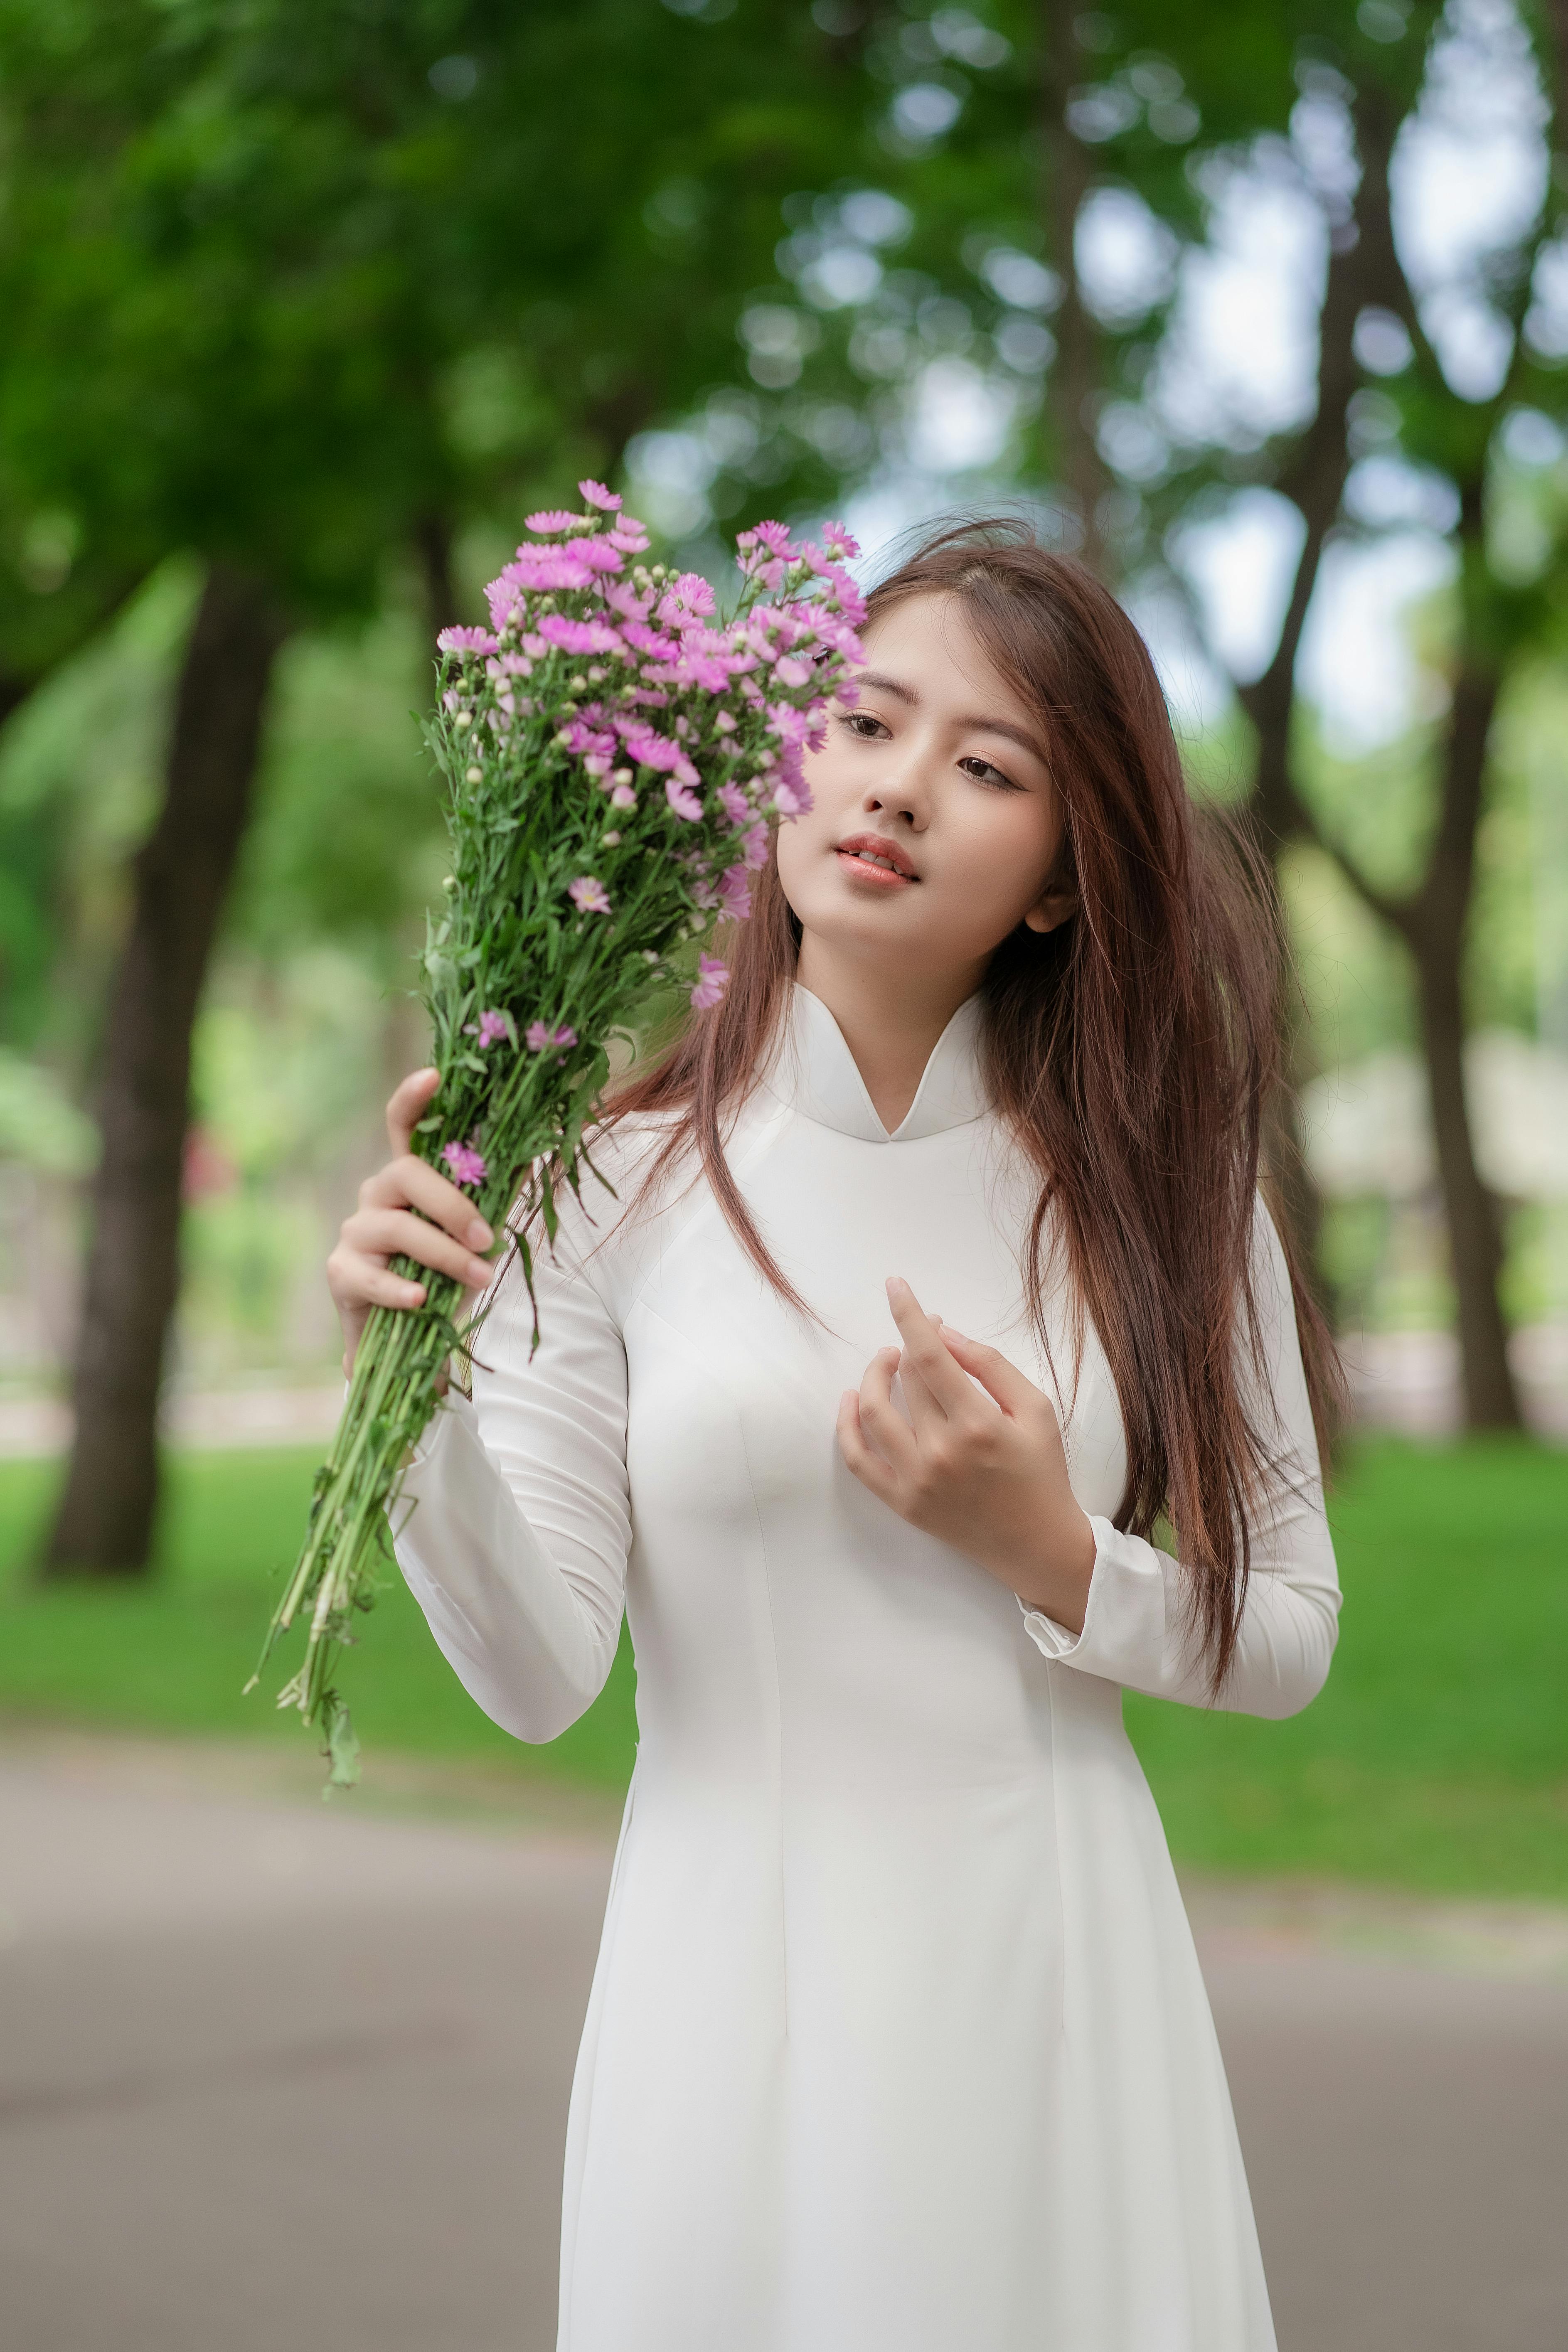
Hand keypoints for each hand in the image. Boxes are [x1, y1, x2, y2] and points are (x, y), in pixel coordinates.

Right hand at [327, 1069, 497, 1376]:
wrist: (406, 1340)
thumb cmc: (443, 1276)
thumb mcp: (473, 1235)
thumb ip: (493, 1195)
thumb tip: (533, 1152)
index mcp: (408, 1179)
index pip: (403, 1127)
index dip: (413, 1099)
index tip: (433, 1075)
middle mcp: (376, 1195)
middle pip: (407, 1175)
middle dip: (452, 1205)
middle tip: (487, 1240)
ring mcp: (354, 1232)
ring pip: (398, 1228)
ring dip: (445, 1254)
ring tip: (479, 1278)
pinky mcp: (341, 1271)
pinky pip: (371, 1276)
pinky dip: (400, 1289)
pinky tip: (421, 1301)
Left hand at [836, 1275, 1096, 1631]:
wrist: (1037, 1544)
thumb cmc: (1041, 1471)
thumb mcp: (1036, 1409)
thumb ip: (991, 1365)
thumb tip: (945, 1333)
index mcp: (977, 1424)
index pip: (929, 1355)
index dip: (908, 1315)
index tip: (895, 1286)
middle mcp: (940, 1452)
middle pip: (906, 1378)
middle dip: (909, 1346)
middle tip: (922, 1339)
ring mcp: (916, 1480)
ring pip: (872, 1412)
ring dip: (873, 1376)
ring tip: (887, 1361)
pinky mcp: (902, 1503)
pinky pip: (859, 1460)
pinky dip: (846, 1427)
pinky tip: (851, 1401)